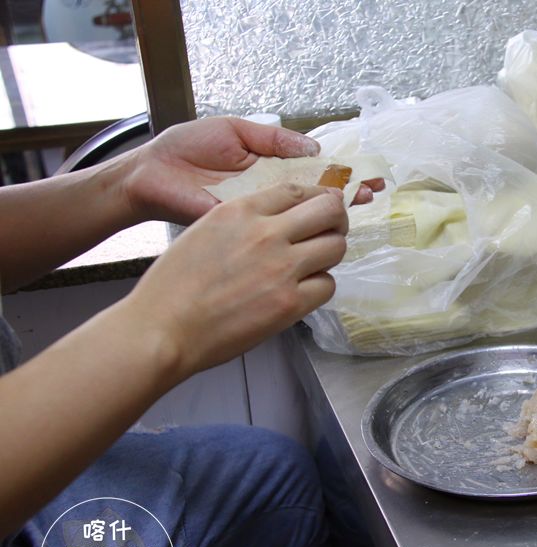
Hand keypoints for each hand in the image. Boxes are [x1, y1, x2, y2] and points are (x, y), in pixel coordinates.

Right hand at [121, 182, 347, 379]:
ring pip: (336, 248)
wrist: (162, 329)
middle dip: (336, 219)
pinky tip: (302, 290)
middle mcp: (266, 234)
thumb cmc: (173, 286)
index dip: (316, 196)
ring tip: (315, 262)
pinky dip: (320, 287)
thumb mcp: (205, 231)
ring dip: (330, 253)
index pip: (297, 189)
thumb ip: (244, 220)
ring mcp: (282, 269)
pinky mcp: (290, 304)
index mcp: (240, 211)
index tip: (322, 206)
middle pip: (329, 210)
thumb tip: (279, 220)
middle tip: (331, 230)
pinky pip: (328, 285)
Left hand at [122, 117, 381, 224]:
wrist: (150, 175)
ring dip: (335, 215)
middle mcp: (271, 197)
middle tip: (373, 192)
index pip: (315, 175)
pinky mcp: (248, 233)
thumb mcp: (234, 131)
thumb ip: (273, 139)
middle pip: (319, 199)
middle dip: (348, 194)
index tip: (367, 176)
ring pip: (307, 219)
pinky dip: (305, 235)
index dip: (341, 175)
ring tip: (361, 206)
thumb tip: (314, 149)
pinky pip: (282, 235)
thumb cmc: (186, 149)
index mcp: (270, 171)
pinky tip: (328, 230)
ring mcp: (262, 218)